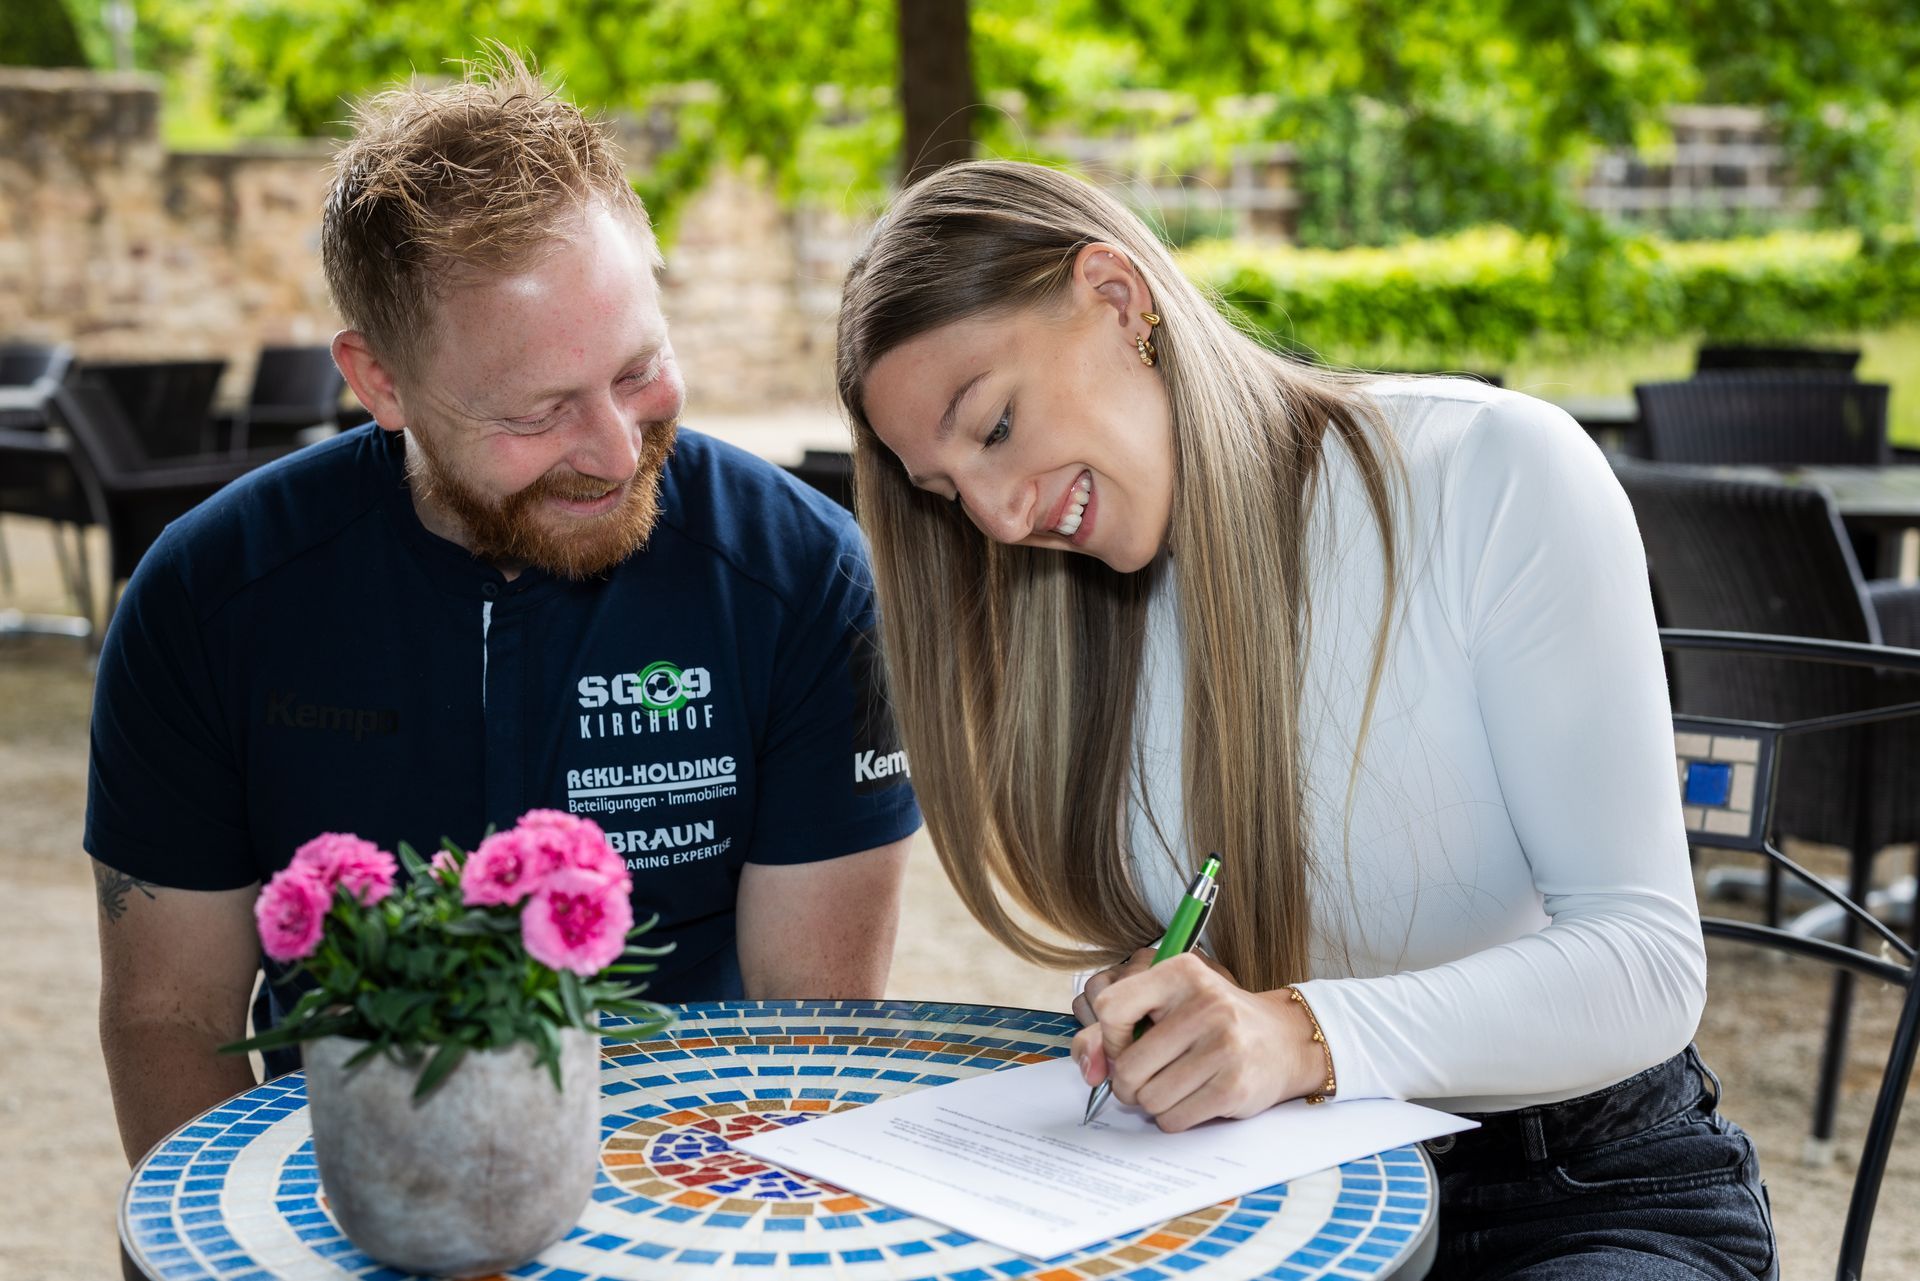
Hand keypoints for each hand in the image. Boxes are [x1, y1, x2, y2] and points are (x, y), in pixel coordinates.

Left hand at [1069, 952, 1324, 1131]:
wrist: (1283, 1040)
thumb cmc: (1215, 1022)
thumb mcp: (1172, 1004)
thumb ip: (1120, 1028)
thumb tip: (1091, 1070)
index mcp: (1181, 972)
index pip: (1111, 1007)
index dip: (1109, 1038)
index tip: (1125, 1045)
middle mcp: (1205, 1004)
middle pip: (1129, 1066)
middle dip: (1128, 1083)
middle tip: (1144, 1078)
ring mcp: (1224, 1046)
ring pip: (1149, 1098)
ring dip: (1152, 1102)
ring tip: (1172, 1086)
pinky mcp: (1234, 1086)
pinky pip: (1173, 1119)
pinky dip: (1172, 1117)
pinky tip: (1190, 1099)